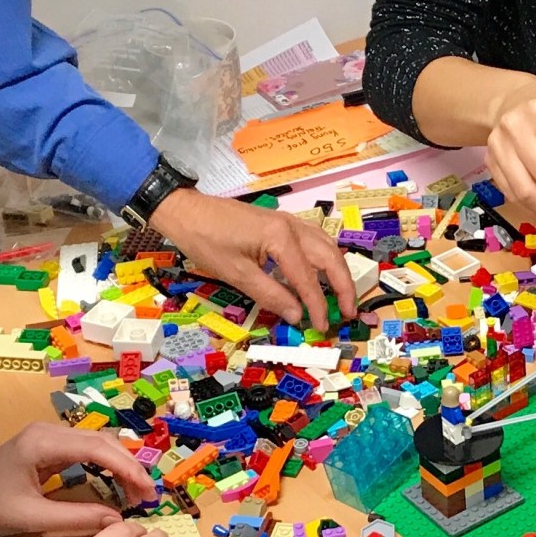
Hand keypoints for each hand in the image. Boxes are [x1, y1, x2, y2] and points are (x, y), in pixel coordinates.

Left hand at [0, 423, 155, 536]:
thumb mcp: (32, 517)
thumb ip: (77, 518)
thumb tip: (118, 522)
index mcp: (44, 442)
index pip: (98, 449)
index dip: (128, 469)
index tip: (147, 491)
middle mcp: (50, 431)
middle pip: (104, 442)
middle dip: (130, 467)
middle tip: (148, 496)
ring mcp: (50, 435)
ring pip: (100, 443)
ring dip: (122, 465)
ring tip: (137, 492)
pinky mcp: (50, 445)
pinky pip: (89, 450)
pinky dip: (108, 465)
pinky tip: (118, 482)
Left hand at [151, 190, 356, 329]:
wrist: (186, 210)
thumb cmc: (206, 241)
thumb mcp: (237, 274)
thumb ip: (271, 295)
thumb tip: (297, 315)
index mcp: (281, 239)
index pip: (308, 279)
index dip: (318, 306)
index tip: (323, 326)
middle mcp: (293, 226)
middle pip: (330, 258)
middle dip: (343, 287)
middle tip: (349, 312)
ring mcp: (289, 221)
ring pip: (328, 246)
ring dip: (338, 271)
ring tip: (343, 294)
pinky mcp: (282, 221)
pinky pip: (315, 239)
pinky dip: (327, 257)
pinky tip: (325, 270)